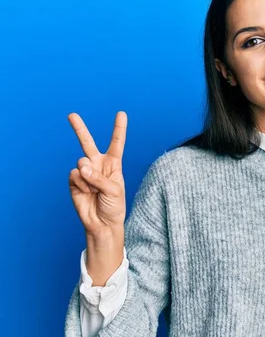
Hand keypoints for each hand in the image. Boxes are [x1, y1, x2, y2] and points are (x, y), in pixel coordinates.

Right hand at [68, 111, 127, 237]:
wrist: (101, 223)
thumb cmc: (114, 206)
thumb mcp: (114, 190)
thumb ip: (99, 177)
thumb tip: (81, 167)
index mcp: (113, 164)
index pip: (116, 143)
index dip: (118, 128)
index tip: (121, 113)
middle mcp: (98, 165)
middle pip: (88, 143)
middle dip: (79, 129)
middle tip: (71, 115)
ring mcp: (85, 172)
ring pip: (81, 163)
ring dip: (88, 177)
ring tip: (94, 190)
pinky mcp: (74, 181)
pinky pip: (74, 176)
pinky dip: (81, 184)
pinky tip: (86, 193)